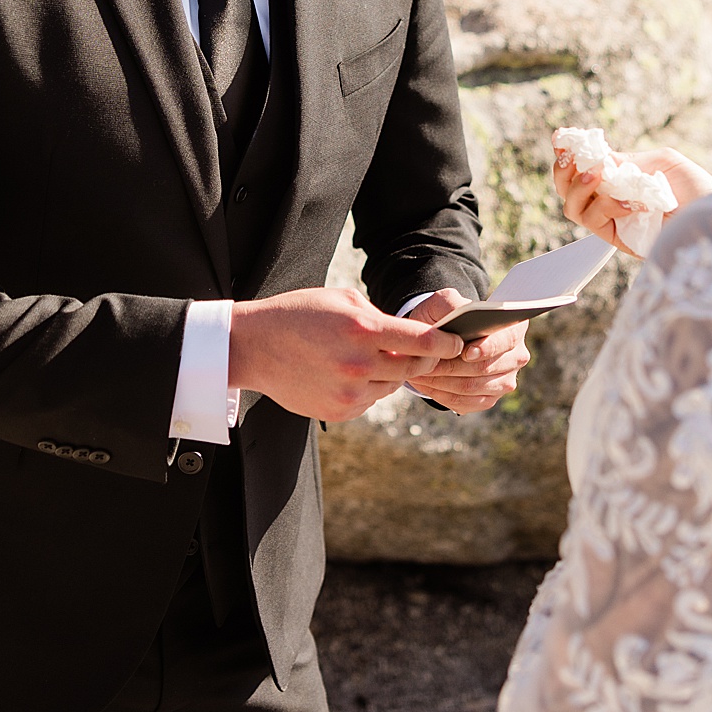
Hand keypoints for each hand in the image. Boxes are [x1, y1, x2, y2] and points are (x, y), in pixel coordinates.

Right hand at [228, 287, 465, 422]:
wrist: (254, 346)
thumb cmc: (299, 315)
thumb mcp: (343, 300)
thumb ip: (380, 317)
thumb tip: (410, 335)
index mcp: (364, 329)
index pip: (424, 341)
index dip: (446, 343)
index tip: (457, 343)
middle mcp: (360, 364)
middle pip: (414, 368)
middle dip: (424, 360)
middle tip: (424, 353)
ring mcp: (350, 392)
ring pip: (392, 386)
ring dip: (391, 373)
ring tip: (367, 357)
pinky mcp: (340, 412)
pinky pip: (370, 400)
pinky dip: (368, 388)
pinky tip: (346, 373)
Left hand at [400, 289, 532, 412]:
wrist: (439, 336)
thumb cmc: (444, 316)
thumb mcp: (443, 302)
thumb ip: (452, 305)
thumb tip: (460, 325)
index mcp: (514, 327)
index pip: (507, 340)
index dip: (488, 348)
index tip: (466, 352)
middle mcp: (516, 356)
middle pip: (487, 368)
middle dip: (453, 366)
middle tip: (428, 362)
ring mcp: (505, 380)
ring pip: (473, 387)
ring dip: (443, 381)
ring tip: (421, 372)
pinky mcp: (489, 398)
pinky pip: (465, 402)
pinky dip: (442, 394)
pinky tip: (426, 383)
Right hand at [553, 143, 711, 249]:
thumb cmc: (696, 188)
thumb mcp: (659, 163)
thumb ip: (625, 160)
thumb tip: (594, 157)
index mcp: (619, 180)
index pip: (582, 168)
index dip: (566, 154)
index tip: (561, 137)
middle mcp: (610, 200)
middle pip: (566, 190)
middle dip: (563, 171)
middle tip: (573, 157)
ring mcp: (614, 221)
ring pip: (573, 208)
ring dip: (580, 187)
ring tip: (598, 174)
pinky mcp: (620, 239)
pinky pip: (596, 221)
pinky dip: (607, 205)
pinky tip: (630, 201)